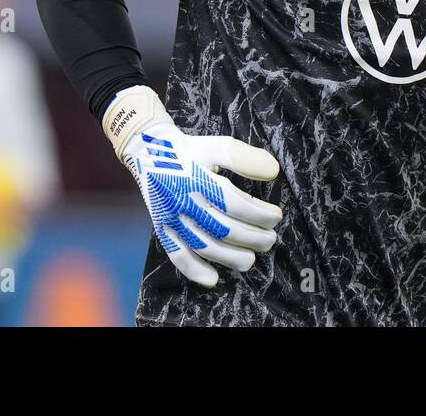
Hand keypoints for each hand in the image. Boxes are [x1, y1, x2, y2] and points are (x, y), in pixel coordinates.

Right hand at [103, 86, 282, 287]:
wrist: (149, 152)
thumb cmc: (190, 150)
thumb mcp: (218, 146)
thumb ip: (244, 158)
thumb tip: (273, 171)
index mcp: (199, 180)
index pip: (236, 205)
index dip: (260, 215)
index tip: (276, 217)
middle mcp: (184, 202)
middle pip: (224, 229)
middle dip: (253, 238)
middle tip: (270, 240)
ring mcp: (171, 218)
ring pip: (204, 246)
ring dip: (232, 258)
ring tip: (251, 259)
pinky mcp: (162, 228)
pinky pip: (177, 255)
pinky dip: (195, 270)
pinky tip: (214, 279)